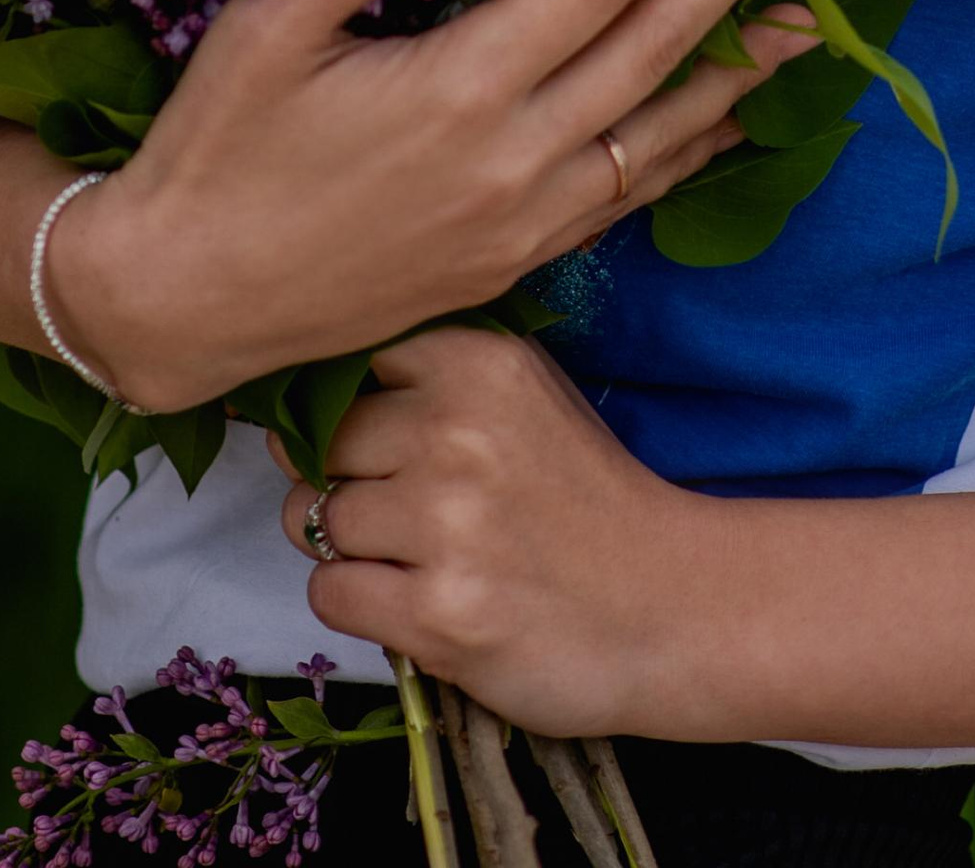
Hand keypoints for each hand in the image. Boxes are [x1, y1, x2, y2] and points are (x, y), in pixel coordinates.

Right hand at [56, 0, 819, 411]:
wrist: (180, 302)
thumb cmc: (216, 148)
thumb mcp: (268, 26)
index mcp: (460, 89)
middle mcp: (512, 162)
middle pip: (657, 48)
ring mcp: (520, 224)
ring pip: (660, 136)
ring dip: (736, 70)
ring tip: (803, 22)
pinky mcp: (510, 265)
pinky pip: (625, 199)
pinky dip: (683, 153)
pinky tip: (716, 123)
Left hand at [277, 324, 721, 739]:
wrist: (666, 604)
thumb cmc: (584, 497)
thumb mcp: (527, 391)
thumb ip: (435, 371)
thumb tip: (307, 383)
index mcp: (479, 363)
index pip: (347, 358)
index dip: (346, 404)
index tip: (372, 435)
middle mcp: (456, 432)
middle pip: (321, 446)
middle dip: (342, 480)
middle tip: (403, 508)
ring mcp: (446, 526)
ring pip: (314, 520)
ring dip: (352, 546)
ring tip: (417, 556)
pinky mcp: (437, 615)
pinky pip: (330, 594)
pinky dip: (359, 603)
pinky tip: (416, 599)